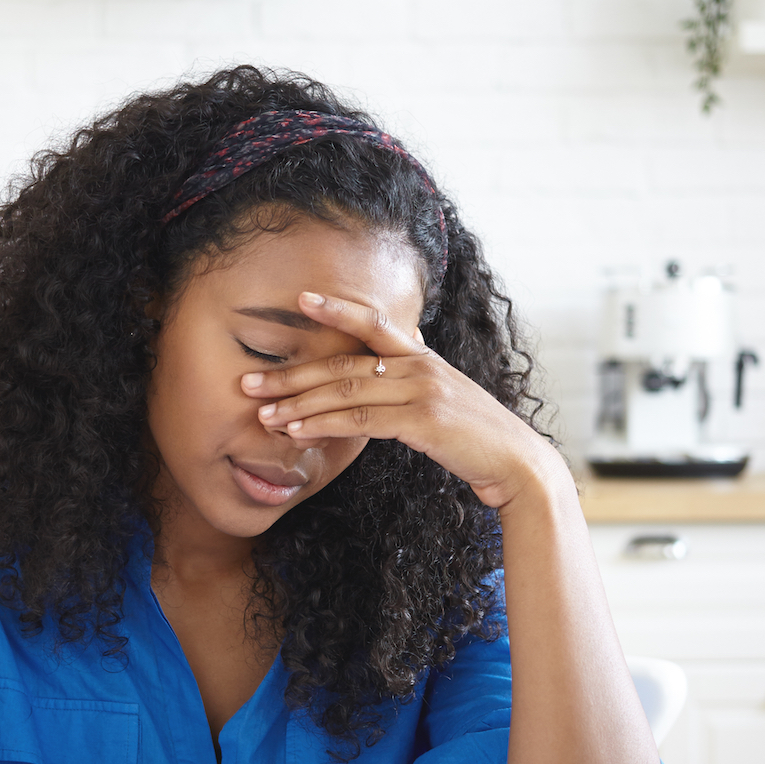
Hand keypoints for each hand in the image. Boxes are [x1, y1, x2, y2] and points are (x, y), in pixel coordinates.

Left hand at [239, 290, 560, 510]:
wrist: (516, 464)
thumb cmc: (473, 437)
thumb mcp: (441, 400)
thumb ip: (409, 384)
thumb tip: (378, 379)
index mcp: (421, 356)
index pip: (373, 323)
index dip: (337, 308)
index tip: (301, 299)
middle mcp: (420, 366)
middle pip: (343, 363)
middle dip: (291, 374)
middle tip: (248, 383)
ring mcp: (422, 391)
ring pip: (346, 392)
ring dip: (298, 404)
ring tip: (262, 415)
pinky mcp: (422, 421)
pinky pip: (361, 420)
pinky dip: (324, 426)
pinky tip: (297, 432)